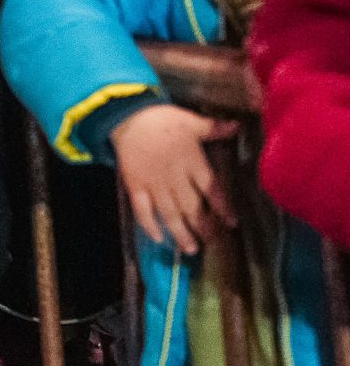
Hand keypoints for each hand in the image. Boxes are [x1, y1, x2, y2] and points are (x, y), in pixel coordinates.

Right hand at [115, 104, 238, 255]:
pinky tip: (158, 238)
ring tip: (191, 249)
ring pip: (170, 214)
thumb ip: (214, 127)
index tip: (232, 224)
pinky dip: (149, 225)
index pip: (212, 190)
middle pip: (192, 207)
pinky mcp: (135, 186)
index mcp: (192, 163)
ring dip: (181, 233)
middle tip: (213, 242)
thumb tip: (238, 126)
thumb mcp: (191, 121)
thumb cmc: (161, 118)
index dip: (223, 208)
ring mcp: (154, 184)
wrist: (127, 116)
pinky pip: (142, 210)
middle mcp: (175, 178)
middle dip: (204, 227)